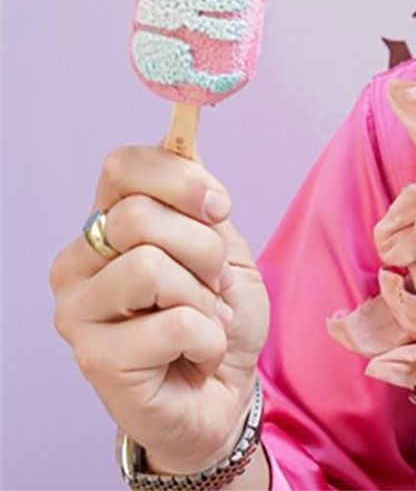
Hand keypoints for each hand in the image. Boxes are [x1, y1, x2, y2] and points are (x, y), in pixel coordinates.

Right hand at [50, 147, 269, 473]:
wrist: (222, 395)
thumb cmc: (216, 319)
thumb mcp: (222, 246)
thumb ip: (198, 200)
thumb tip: (184, 135)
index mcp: (107, 226)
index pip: (121, 166)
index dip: (181, 179)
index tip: (217, 207)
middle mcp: (79, 263)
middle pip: (139, 216)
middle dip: (204, 248)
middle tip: (212, 283)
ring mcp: (77, 311)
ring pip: (151, 267)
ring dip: (203, 296)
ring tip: (203, 318)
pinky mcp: (95, 358)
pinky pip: (172, 323)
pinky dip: (206, 337)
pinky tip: (196, 353)